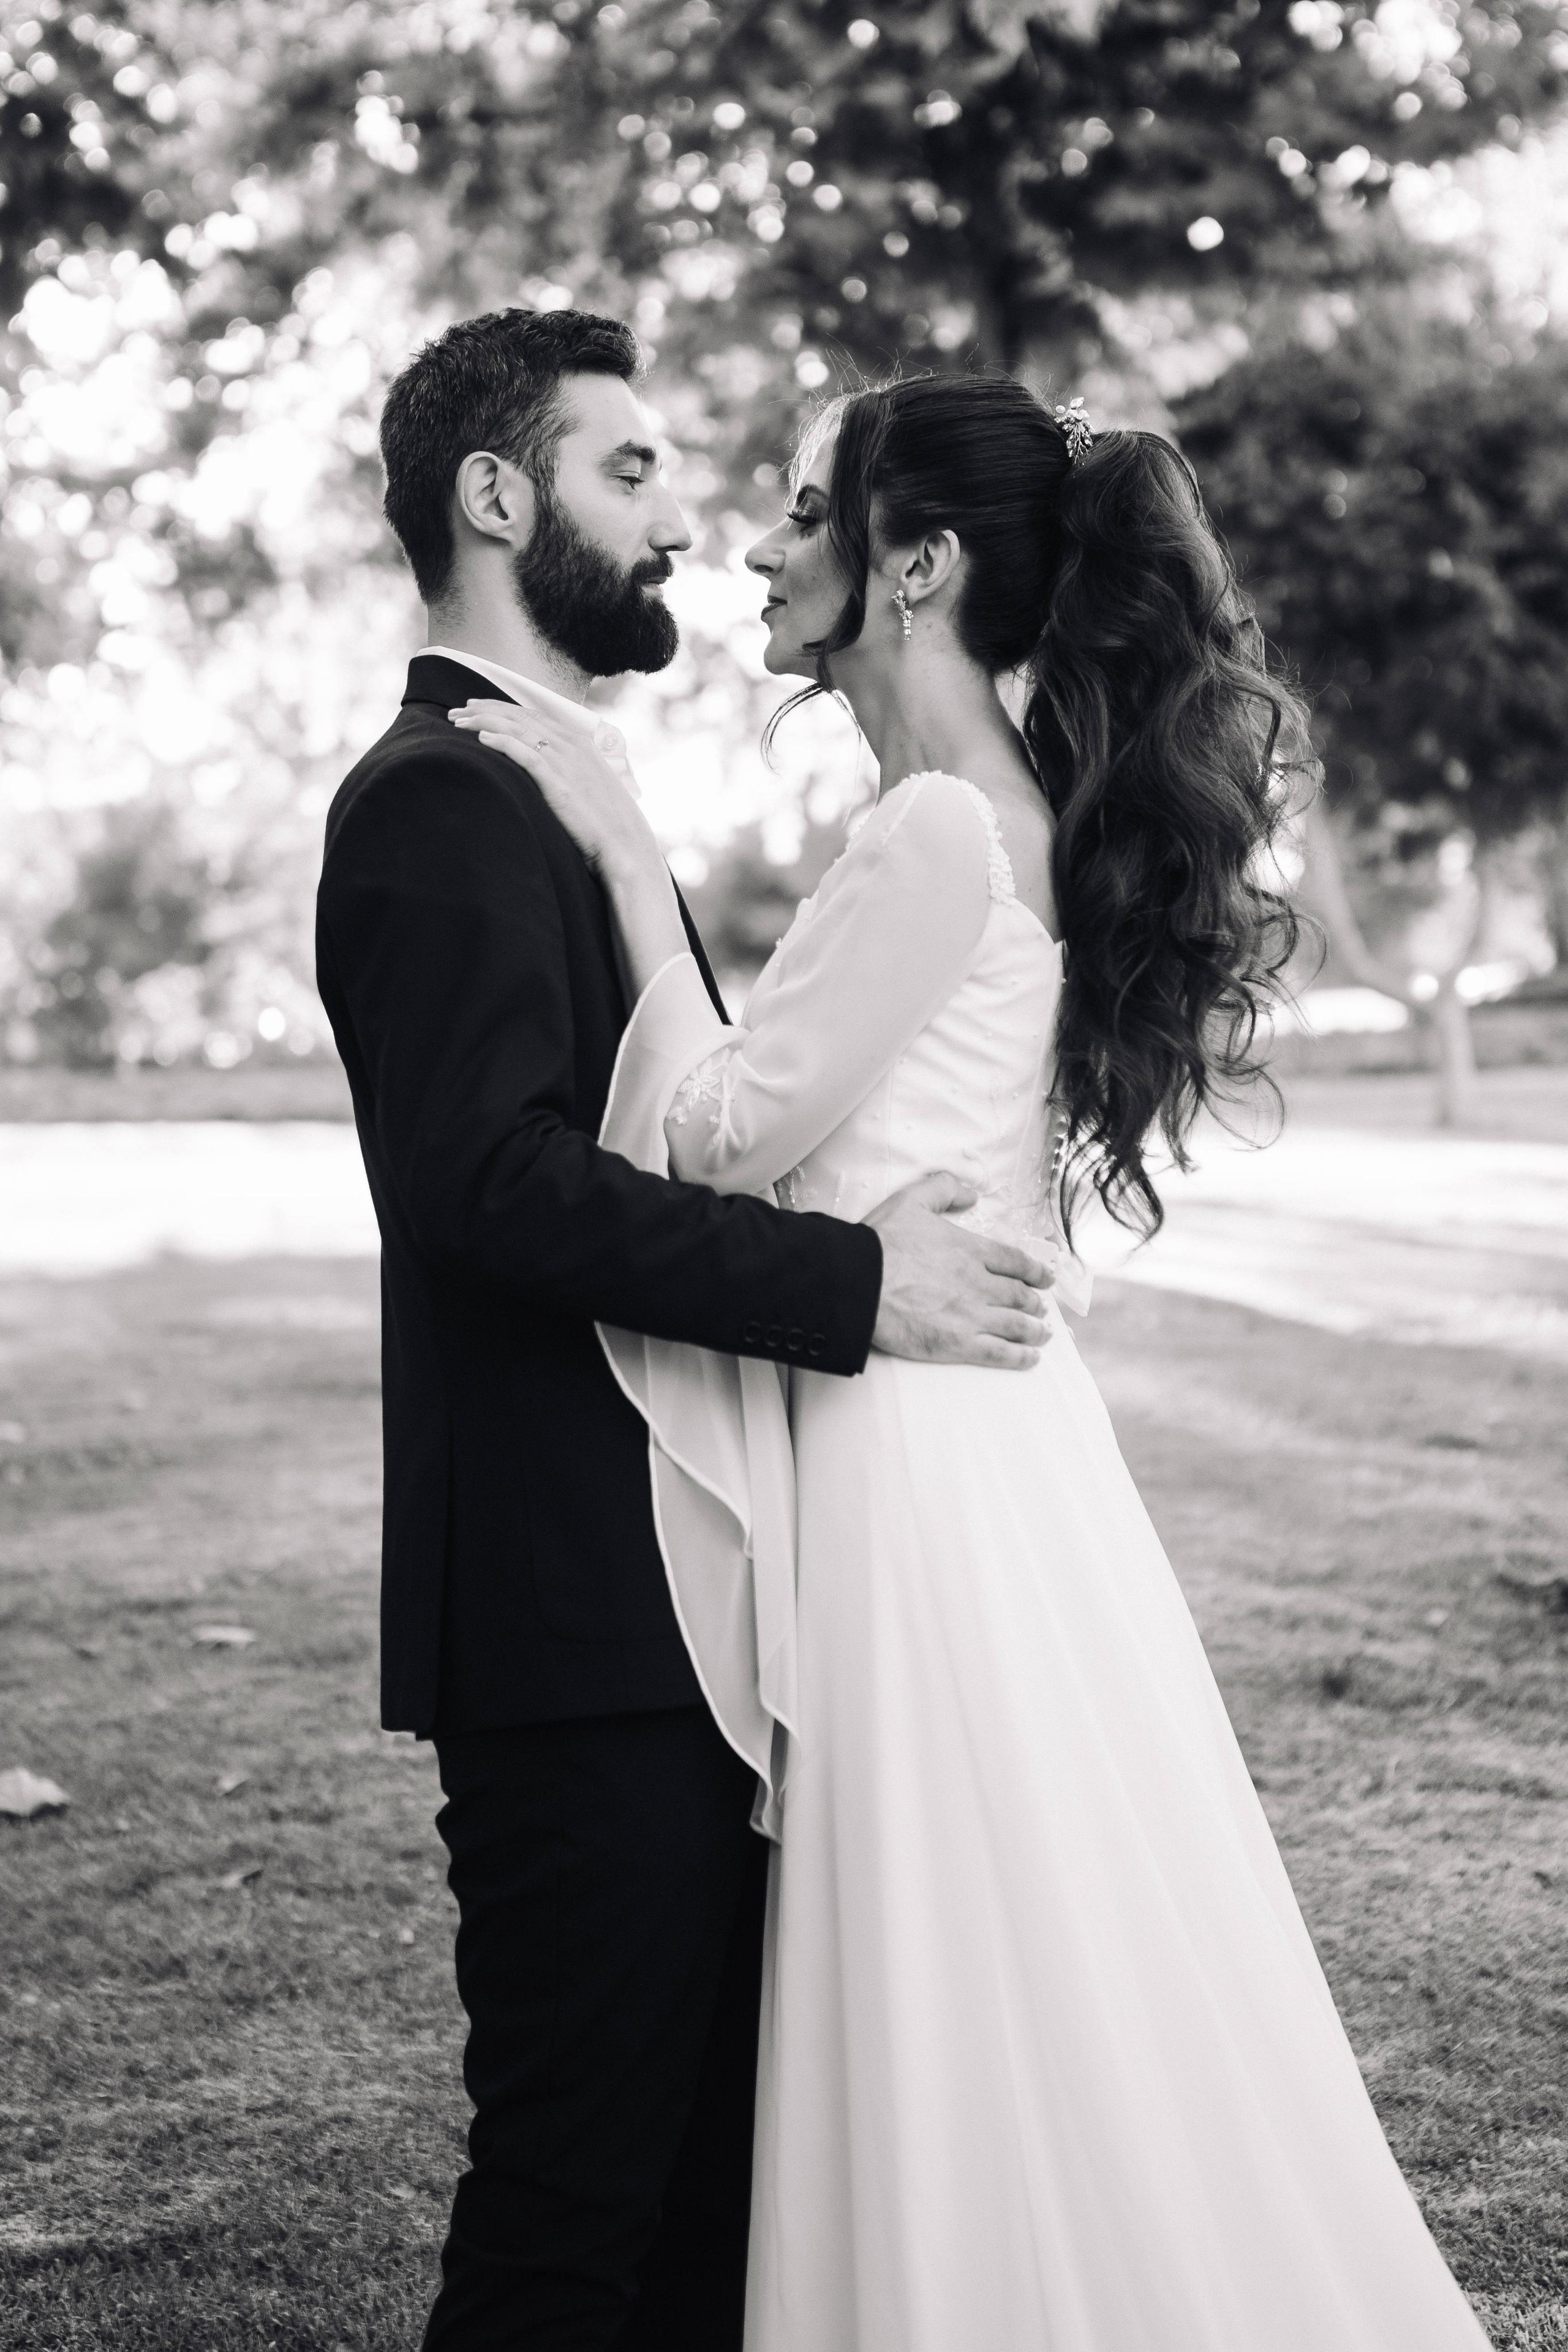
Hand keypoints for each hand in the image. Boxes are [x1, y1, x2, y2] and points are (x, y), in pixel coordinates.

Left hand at [449, 691, 659, 882]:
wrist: (625, 845)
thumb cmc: (606, 823)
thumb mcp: (588, 788)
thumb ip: (568, 773)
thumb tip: (548, 775)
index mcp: (579, 742)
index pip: (532, 716)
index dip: (501, 709)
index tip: (476, 708)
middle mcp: (571, 744)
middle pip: (519, 717)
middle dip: (485, 711)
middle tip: (457, 712)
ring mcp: (565, 760)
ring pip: (517, 729)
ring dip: (484, 722)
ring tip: (457, 722)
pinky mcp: (558, 781)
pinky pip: (524, 753)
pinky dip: (501, 741)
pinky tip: (481, 738)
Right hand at [866, 1173, 1053, 1370]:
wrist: (859, 1282)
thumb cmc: (881, 1243)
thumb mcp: (912, 1200)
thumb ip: (945, 1189)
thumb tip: (970, 1193)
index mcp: (970, 1250)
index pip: (1014, 1261)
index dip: (1035, 1271)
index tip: (1044, 1278)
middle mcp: (978, 1282)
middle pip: (1019, 1295)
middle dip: (1035, 1303)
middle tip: (1041, 1308)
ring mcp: (971, 1315)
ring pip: (1016, 1324)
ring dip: (1034, 1330)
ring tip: (1042, 1334)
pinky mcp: (958, 1343)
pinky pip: (999, 1352)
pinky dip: (1019, 1356)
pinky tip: (1030, 1358)